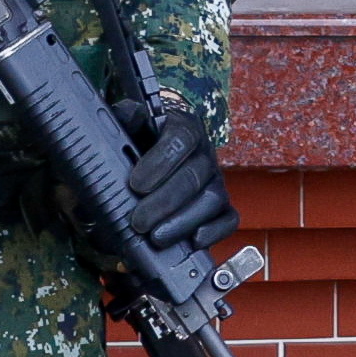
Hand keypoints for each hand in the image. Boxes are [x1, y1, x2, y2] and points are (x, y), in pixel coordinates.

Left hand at [111, 94, 241, 272]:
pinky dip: (215, 232)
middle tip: (138, 221)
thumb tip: (126, 116)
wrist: (160, 149)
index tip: (135, 184)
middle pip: (194, 176)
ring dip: (183, 221)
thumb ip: (126, 118)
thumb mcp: (132, 123)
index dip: (160, 162)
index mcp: (183, 126)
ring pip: (212, 199)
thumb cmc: (142, 137)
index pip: (180, 138)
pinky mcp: (222, 205)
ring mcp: (216, 180)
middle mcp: (204, 153)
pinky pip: (229, 219)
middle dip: (165, 202)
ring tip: (156, 238)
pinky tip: (194, 241)